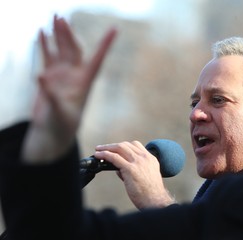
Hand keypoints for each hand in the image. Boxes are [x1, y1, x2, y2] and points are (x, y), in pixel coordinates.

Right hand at [22, 15, 116, 162]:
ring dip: (58, 35)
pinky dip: (45, 44)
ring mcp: (63, 74)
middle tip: (60, 18)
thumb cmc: (62, 126)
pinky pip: (48, 56)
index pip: (98, 59)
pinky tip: (42, 32)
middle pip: (74, 49)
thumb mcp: (60, 113)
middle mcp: (75, 75)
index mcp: (85, 82)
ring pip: (62, 50)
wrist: (53, 131)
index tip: (115, 29)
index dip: (105, 44)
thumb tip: (41, 76)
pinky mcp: (50, 76)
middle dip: (68, 34)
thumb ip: (52, 96)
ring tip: (55, 18)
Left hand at [94, 141, 175, 209]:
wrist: (155, 201)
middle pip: (126, 145)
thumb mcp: (146, 176)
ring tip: (99, 150)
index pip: (135, 145)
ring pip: (120, 148)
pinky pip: (115, 157)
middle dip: (112, 145)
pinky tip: (99, 156)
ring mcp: (138, 162)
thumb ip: (133, 169)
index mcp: (150, 159)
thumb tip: (118, 168)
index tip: (115, 149)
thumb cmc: (150, 193)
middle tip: (103, 148)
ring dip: (107, 148)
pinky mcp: (131, 169)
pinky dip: (105, 155)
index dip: (123, 146)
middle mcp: (145, 158)